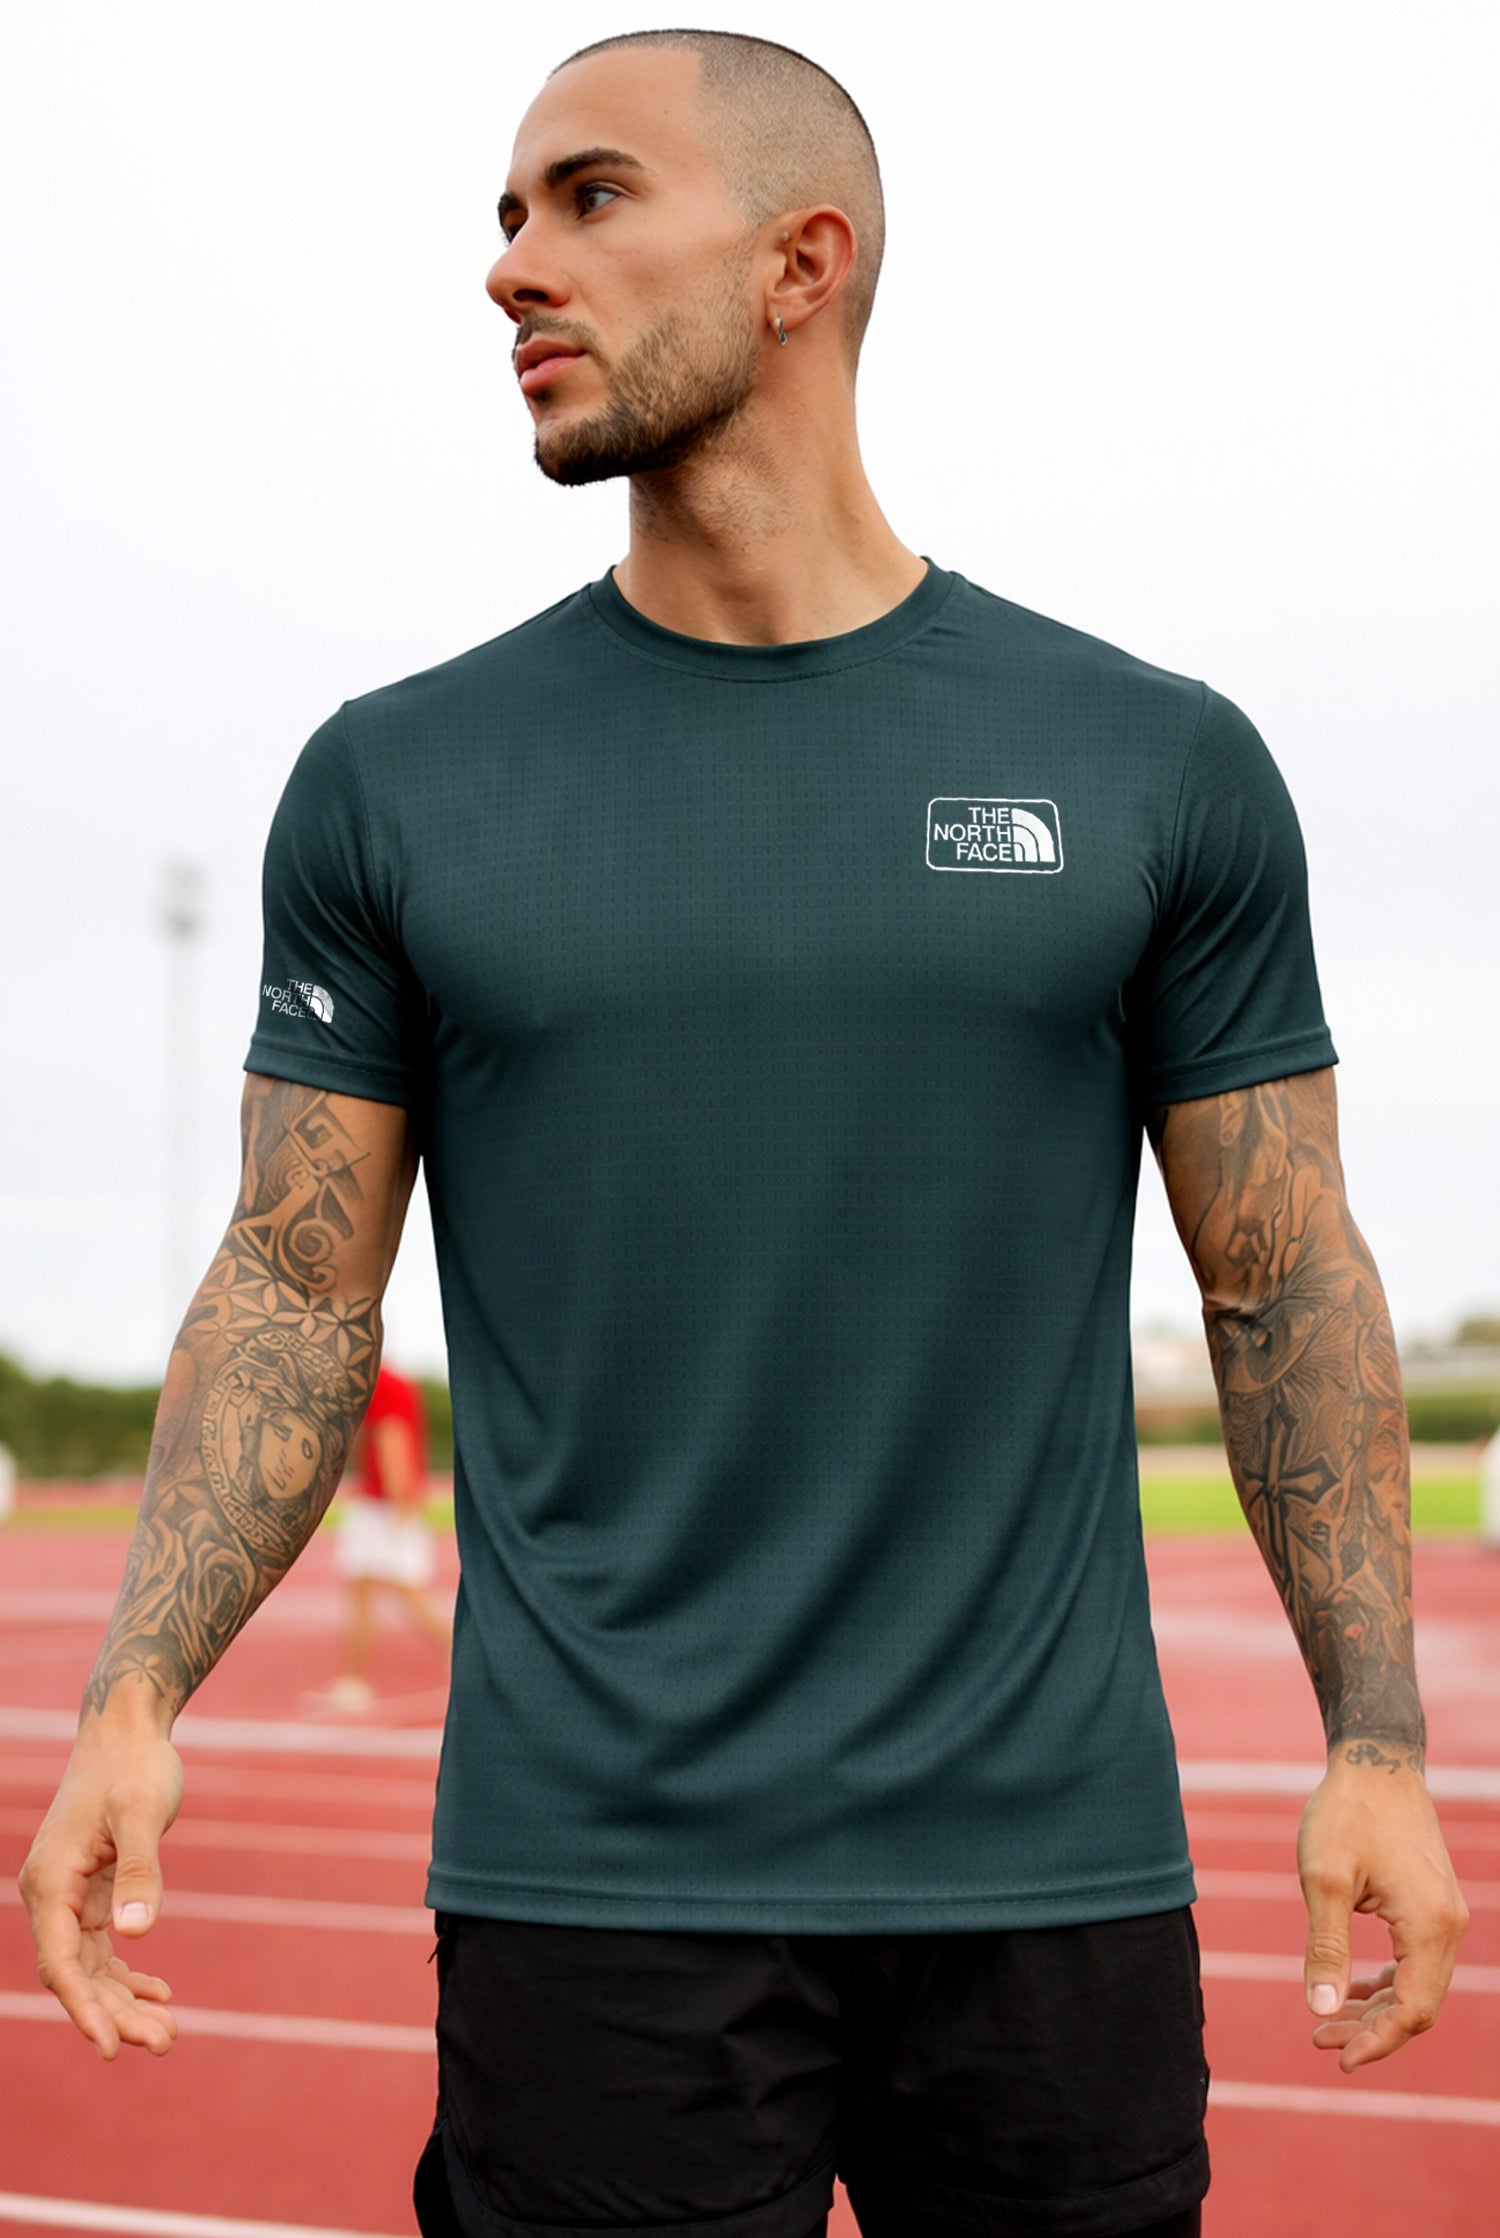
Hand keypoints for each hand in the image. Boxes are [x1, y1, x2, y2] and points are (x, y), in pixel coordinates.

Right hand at [18, 1724, 184, 2058]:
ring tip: (170, 2034)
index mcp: (50, 1882)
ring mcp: (70, 1896)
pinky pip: (104, 1947)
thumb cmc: (134, 1765)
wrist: (126, 1729)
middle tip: (166, 2044)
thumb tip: (137, 1934)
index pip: (61, 1965)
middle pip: (79, 1976)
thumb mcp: (143, 1812)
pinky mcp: (93, 1891)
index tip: (113, 2048)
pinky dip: (129, 1973)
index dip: (85, 2010)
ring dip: (126, 2002)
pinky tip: (161, 1992)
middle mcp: (52, 1896)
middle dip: (117, 2015)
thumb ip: (141, 1870)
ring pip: (92, 1968)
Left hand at [1298, 1750, 1467, 2070]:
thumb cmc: (1347, 1814)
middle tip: (1319, 2039)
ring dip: (1375, 2007)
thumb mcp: (1324, 1881)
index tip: (1337, 2058)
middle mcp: (1448, 1926)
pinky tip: (1350, 1988)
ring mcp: (1445, 1914)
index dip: (1377, 2042)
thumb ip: (1326, 1950)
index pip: (1412, 2010)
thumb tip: (1321, 2011)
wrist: (1376, 1760)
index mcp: (1429, 1926)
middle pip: (1418, 2004)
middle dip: (1371, 2030)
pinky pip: (1415, 1961)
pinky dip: (1385, 1980)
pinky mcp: (1432, 1903)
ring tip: (1325, 2021)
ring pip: (1417, 1984)